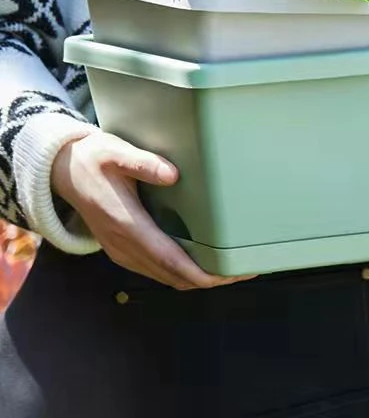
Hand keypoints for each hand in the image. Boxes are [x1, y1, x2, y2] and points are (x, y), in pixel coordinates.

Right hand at [52, 131, 252, 289]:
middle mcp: (124, 244)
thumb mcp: (115, 152)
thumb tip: (173, 174)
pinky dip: (181, 272)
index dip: (200, 272)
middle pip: (172, 275)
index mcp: (126, 224)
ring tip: (229, 268)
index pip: (169, 259)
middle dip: (209, 278)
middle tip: (243, 271)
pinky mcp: (123, 248)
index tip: (227, 276)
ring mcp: (122, 250)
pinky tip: (200, 262)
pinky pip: (156, 269)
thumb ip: (143, 163)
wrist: (62, 170)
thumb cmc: (92, 159)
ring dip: (196, 278)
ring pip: (165, 276)